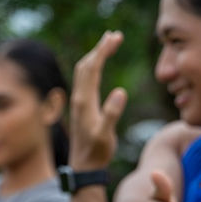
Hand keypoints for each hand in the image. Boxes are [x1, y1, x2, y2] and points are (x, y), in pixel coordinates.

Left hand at [69, 31, 128, 171]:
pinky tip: (100, 66)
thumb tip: (120, 91)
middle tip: (114, 35)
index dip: (103, 50)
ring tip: (108, 45)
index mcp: (84, 100)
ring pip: (84, 71)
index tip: (115, 37)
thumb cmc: (97, 152)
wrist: (83, 166)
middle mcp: (79, 97)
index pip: (92, 67)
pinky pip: (86, 79)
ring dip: (96, 55)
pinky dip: (93, 67)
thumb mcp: (105, 135)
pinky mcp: (82, 106)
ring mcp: (79, 101)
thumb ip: (112, 113)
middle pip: (87, 64)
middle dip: (100, 48)